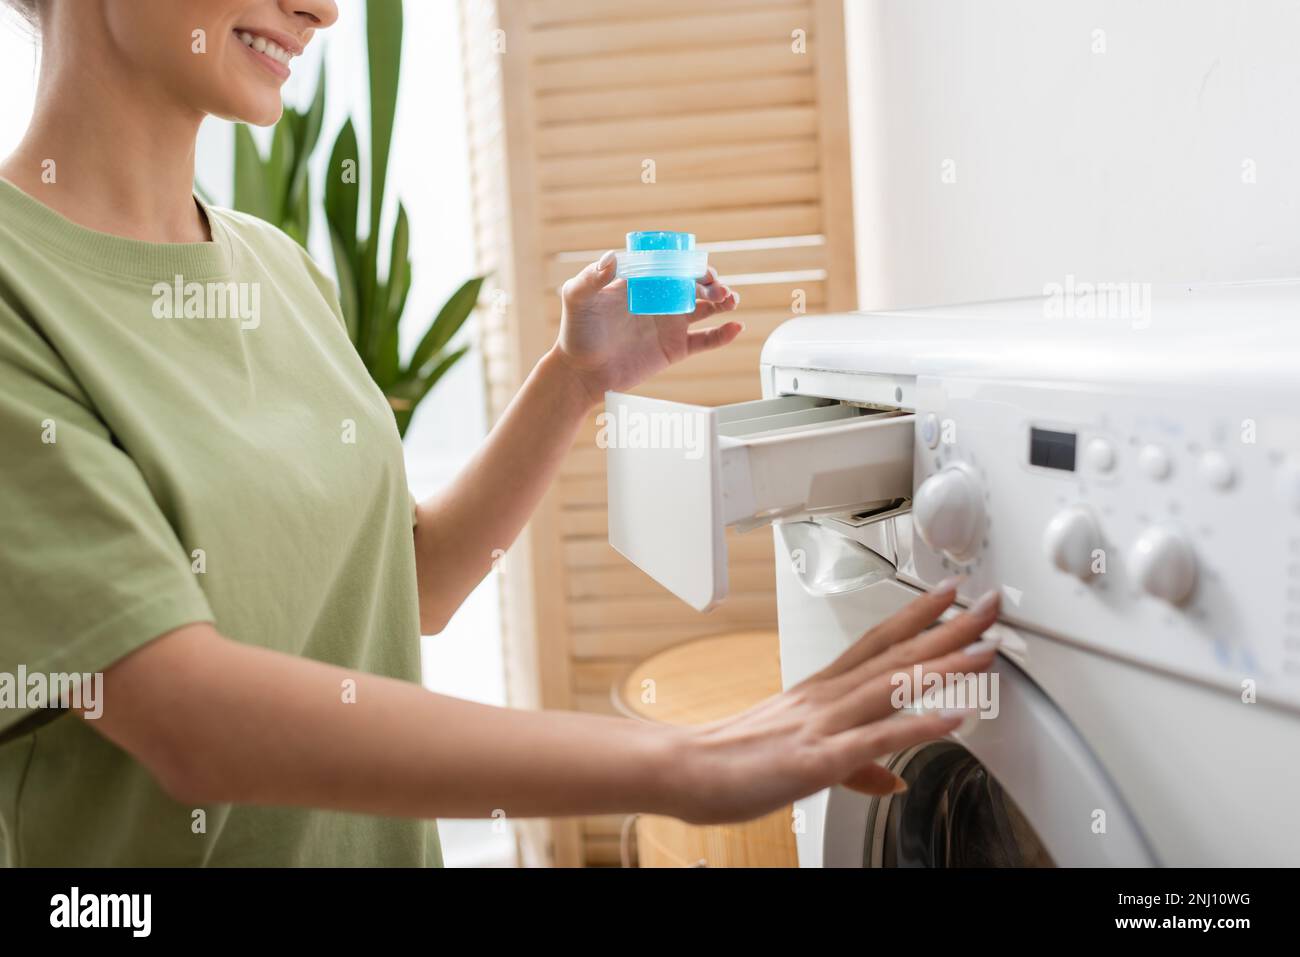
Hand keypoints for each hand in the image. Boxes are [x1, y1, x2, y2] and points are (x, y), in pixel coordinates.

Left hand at [554, 251, 742, 401]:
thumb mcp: (577, 299)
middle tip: (718, 288)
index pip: (672, 265)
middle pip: (695, 285)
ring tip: (731, 301)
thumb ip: (591, 278)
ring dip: (723, 301)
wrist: (582, 372)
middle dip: (711, 282)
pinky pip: (705, 340)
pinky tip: (735, 328)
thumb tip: (611, 258)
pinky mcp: (675, 348)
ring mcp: (669, 323)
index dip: (690, 263)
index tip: (699, 268)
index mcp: (642, 282)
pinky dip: (723, 335)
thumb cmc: (576, 332)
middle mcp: (660, 299)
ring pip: (706, 308)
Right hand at [668, 583, 1001, 824]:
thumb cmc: (735, 760)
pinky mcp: (818, 758)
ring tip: (985, 649)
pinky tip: (953, 719)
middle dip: (948, 628)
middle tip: (990, 605)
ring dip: (944, 665)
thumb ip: (856, 765)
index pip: (878, 641)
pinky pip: (875, 738)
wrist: (687, 769)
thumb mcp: (802, 758)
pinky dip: (917, 725)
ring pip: (892, 685)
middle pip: (896, 653)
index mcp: (821, 690)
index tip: (951, 592)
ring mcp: (824, 723)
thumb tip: (891, 777)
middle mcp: (827, 697)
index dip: (918, 615)